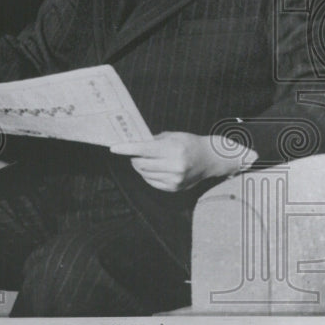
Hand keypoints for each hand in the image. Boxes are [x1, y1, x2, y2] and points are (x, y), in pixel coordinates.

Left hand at [110, 132, 256, 191]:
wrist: (210, 159)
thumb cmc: (189, 143)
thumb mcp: (172, 136)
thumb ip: (152, 140)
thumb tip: (131, 143)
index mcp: (174, 150)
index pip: (143, 150)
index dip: (126, 149)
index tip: (114, 147)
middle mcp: (175, 166)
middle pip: (140, 164)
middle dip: (133, 157)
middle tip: (134, 152)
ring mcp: (174, 179)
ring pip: (144, 173)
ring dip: (140, 166)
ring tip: (146, 159)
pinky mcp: (174, 188)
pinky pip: (151, 181)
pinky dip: (147, 174)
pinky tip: (154, 167)